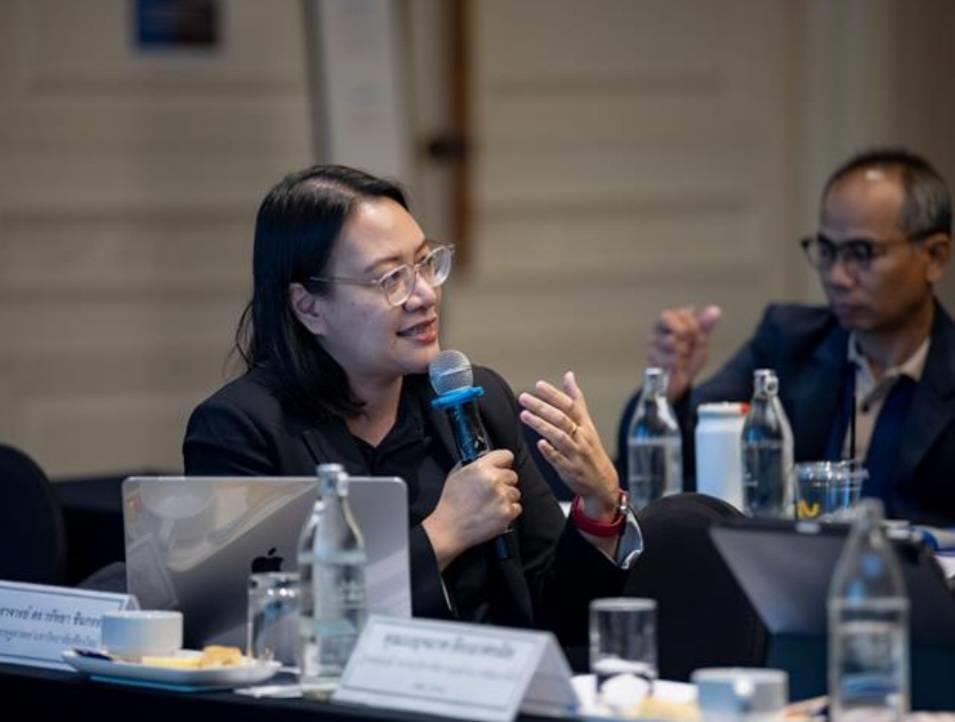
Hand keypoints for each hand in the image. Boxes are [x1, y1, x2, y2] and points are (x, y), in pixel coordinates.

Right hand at [422, 450, 520, 569]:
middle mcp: (494, 480)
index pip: (506, 455)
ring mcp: (502, 497)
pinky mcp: (507, 513)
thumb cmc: (451, 503)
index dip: (503, 463)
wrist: (449, 529)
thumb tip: (487, 460)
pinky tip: (494, 513)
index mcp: (481, 467)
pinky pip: (517, 508)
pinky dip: (508, 511)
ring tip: (490, 505)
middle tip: (491, 492)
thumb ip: (474, 464)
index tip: (501, 468)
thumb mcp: (457, 475)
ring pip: (515, 493)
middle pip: (513, 476)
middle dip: (504, 482)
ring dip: (506, 498)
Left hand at [518, 371, 618, 520]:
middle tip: (524, 398)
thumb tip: (569, 376)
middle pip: (562, 418)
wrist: (602, 482)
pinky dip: (550, 451)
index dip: (554, 394)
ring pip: (559, 437)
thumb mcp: (587, 422)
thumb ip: (576, 400)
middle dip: (542, 407)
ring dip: (542, 425)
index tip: (539, 385)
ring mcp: (576, 454)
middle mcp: (581, 437)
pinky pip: (559, 460)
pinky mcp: (570, 470)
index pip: (570, 405)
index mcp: (585, 425)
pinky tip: (539, 444)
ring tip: (525, 415)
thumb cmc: (591, 449)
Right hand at [647, 305, 721, 400]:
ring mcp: (652, 341)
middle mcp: (658, 326)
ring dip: (682, 353)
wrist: (678, 382)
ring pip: (672, 341)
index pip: (685, 313)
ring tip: (680, 358)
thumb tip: (715, 309)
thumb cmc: (689, 357)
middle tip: (686, 349)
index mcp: (671, 318)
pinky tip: (674, 366)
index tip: (695, 337)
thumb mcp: (700, 340)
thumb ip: (704, 325)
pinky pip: (670, 357)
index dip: (694, 327)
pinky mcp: (651, 356)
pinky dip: (677, 364)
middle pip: (680, 328)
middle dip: (688, 341)